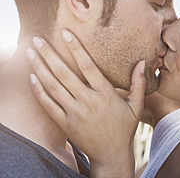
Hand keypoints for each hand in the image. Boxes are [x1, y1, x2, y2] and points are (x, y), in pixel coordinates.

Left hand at [26, 29, 144, 176]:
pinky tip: (32, 77)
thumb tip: (141, 62)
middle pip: (65, 73)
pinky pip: (48, 104)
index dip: (76, 48)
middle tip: (37, 39)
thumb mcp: (136, 105)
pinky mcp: (65, 123)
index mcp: (106, 94)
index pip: (88, 66)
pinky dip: (38, 90)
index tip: (65, 33)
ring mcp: (75, 113)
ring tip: (30, 53)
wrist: (112, 155)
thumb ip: (138, 83)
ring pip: (53, 87)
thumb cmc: (124, 127)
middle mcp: (88, 102)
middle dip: (49, 54)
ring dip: (39, 68)